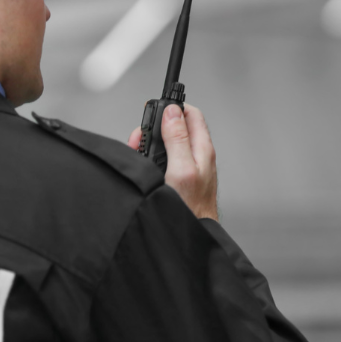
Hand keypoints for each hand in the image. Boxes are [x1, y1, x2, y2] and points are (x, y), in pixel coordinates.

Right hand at [127, 104, 218, 220]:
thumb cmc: (190, 207)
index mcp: (202, 148)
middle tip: (140, 136)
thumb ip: (177, 139)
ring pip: (167, 144)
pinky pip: (164, 160)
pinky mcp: (179, 178)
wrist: (191, 233)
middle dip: (155, 128)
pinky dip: (150, 159)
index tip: (155, 111)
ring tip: (137, 151)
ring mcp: (188, 167)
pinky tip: (142, 166)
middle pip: (176, 127)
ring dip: (149, 144)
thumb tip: (173, 112)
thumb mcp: (181, 168)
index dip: (173, 108)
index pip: (191, 114)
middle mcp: (197, 155)